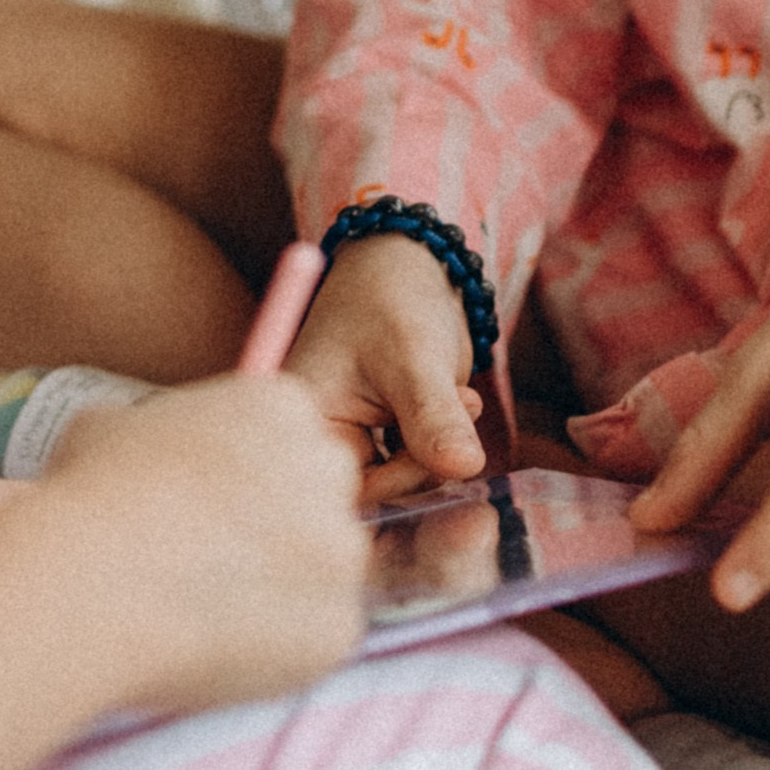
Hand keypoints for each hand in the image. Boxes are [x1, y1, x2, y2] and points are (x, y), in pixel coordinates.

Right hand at [41, 371, 371, 706]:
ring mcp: (340, 551)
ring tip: (209, 607)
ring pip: (325, 573)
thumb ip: (165, 434)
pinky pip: (319, 637)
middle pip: (324, 499)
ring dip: (284, 589)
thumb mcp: (116, 425)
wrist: (92, 582)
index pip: (292, 439)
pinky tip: (219, 643)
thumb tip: (149, 454)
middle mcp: (328, 469)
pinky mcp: (339, 625)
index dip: (251, 478)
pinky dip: (279, 647)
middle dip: (285, 528)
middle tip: (220, 560)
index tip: (215, 506)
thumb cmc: (92, 497)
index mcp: (281, 407)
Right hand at [287, 233, 488, 497]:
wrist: (407, 268)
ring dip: (441, 456)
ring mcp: (348, 449)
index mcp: (301, 422)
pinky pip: (413, 475)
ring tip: (464, 398)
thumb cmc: (391, 298)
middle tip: (468, 421)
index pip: (343, 489)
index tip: (452, 463)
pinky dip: (444, 450)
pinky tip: (462, 403)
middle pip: (371, 501)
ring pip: (401, 491)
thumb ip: (432, 415)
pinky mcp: (380, 449)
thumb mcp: (413, 356)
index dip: (399, 487)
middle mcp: (316, 444)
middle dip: (427, 474)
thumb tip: (464, 469)